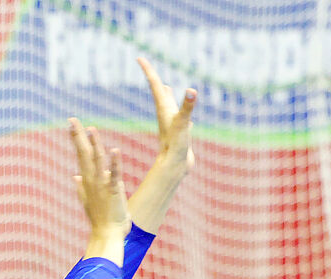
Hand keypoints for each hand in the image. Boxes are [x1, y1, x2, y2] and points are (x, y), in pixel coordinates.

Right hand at [70, 117, 129, 256]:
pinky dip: (114, 163)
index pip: (81, 155)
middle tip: (72, 120)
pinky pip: (114, 174)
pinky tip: (114, 150)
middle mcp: (93, 180)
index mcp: (88, 181)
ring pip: (97, 161)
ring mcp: (102, 186)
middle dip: (78, 136)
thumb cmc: (100, 220)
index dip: (76, 139)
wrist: (107, 236)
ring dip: (94, 144)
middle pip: (84, 154)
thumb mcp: (88, 201)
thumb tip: (74, 176)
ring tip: (91, 129)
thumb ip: (81, 187)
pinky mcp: (114, 191)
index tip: (71, 124)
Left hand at [138, 56, 195, 173]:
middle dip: (155, 79)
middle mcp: (166, 115)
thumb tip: (192, 90)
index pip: (155, 85)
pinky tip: (183, 114)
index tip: (139, 57)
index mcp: (164, 109)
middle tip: (147, 67)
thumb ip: (187, 107)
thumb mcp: (183, 124)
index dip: (148, 70)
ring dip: (167, 95)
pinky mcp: (179, 134)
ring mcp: (172, 124)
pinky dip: (181, 112)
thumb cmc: (176, 147)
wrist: (174, 169)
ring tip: (166, 86)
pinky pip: (179, 119)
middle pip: (160, 93)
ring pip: (169, 106)